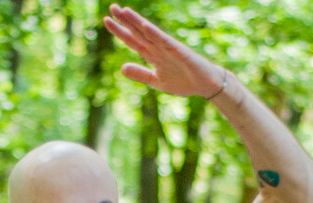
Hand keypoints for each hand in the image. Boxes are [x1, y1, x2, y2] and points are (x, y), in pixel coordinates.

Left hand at [104, 4, 225, 98]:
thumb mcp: (157, 81)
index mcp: (152, 55)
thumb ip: (140, 74)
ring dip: (137, 22)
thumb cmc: (184, 81)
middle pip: (138, 32)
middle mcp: (158, 48)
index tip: (107, 21)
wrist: (206, 85)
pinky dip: (154, 34)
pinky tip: (144, 25)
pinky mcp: (179, 51)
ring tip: (124, 11)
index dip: (120, 31)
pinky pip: (165, 41)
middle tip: (111, 7)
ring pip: (149, 32)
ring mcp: (168, 48)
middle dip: (125, 21)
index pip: (133, 40)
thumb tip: (121, 68)